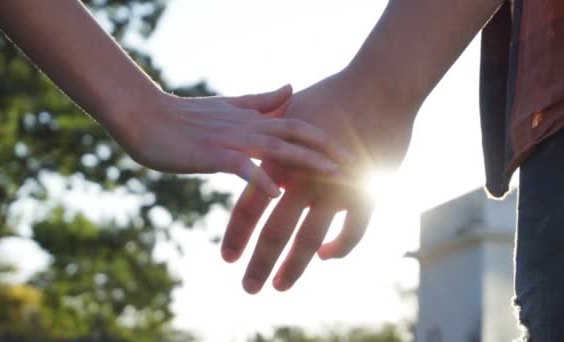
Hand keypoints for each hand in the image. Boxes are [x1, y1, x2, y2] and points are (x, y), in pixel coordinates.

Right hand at [118, 85, 353, 197]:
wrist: (145, 119)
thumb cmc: (184, 118)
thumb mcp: (229, 108)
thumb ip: (261, 100)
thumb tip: (291, 88)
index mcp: (252, 117)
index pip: (297, 122)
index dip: (325, 134)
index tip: (352, 146)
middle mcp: (247, 125)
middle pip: (297, 134)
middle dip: (329, 149)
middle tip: (360, 162)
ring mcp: (231, 139)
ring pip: (277, 148)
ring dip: (307, 161)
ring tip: (334, 174)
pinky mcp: (211, 154)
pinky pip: (240, 166)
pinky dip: (260, 178)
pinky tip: (277, 193)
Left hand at [221, 73, 414, 292]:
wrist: (377, 86)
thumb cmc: (332, 96)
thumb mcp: (291, 115)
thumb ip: (270, 139)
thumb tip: (254, 149)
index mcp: (280, 161)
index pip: (251, 206)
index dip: (238, 234)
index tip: (226, 258)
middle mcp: (303, 179)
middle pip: (275, 230)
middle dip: (259, 262)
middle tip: (248, 288)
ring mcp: (335, 188)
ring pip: (311, 239)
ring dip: (293, 267)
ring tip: (280, 287)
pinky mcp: (366, 191)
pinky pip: (353, 231)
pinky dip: (341, 247)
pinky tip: (328, 257)